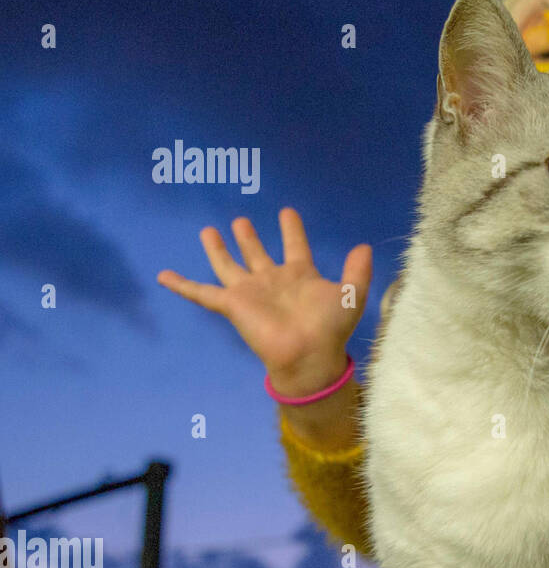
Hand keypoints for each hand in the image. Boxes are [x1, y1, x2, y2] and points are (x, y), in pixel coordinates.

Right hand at [157, 208, 372, 395]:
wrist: (309, 355)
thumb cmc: (330, 328)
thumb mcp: (351, 295)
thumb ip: (358, 271)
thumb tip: (365, 246)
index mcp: (300, 276)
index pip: (295, 246)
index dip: (292, 229)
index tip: (287, 212)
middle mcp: (272, 281)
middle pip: (257, 253)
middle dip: (250, 237)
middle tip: (241, 220)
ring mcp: (250, 292)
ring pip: (229, 265)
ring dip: (219, 249)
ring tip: (208, 230)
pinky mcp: (232, 305)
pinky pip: (201, 292)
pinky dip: (182, 285)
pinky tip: (163, 275)